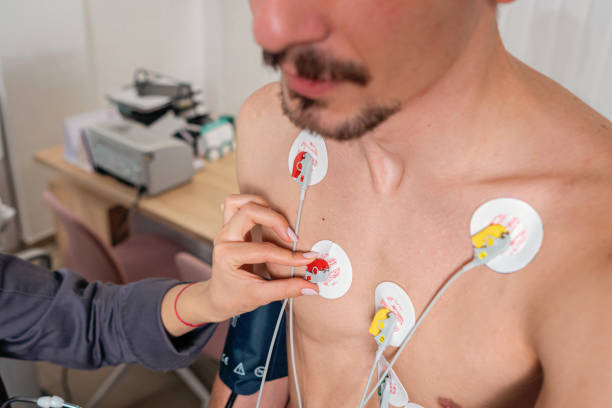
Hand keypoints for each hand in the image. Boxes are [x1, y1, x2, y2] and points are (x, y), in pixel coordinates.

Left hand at [162, 195, 317, 335]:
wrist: (218, 297)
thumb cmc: (235, 297)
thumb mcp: (260, 296)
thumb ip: (286, 289)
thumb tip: (312, 287)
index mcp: (227, 256)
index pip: (263, 249)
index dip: (288, 256)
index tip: (307, 259)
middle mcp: (224, 238)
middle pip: (249, 212)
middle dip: (276, 220)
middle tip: (293, 237)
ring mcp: (225, 230)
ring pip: (239, 201)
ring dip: (262, 205)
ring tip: (280, 220)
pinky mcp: (230, 226)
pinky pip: (235, 204)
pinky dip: (251, 203)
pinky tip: (265, 213)